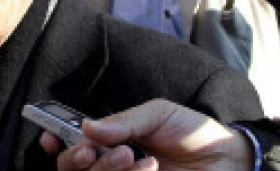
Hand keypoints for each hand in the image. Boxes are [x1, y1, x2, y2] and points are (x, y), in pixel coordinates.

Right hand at [40, 99, 251, 170]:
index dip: (54, 142)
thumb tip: (86, 127)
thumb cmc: (193, 133)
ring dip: (107, 169)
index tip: (48, 138)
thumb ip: (125, 120)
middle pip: (72, 169)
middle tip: (98, 150)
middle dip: (76, 159)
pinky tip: (150, 170)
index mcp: (111, 141)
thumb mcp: (159, 113)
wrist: (230, 159)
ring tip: (137, 158)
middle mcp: (112, 165)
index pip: (72, 144)